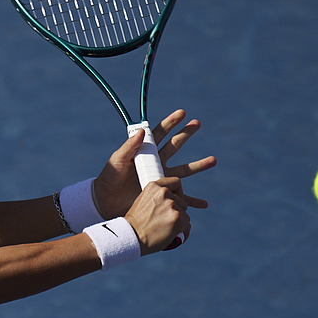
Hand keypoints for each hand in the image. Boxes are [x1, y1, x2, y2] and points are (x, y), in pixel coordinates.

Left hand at [91, 109, 214, 219]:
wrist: (105, 201)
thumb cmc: (109, 179)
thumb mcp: (117, 160)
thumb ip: (129, 146)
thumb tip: (142, 131)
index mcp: (145, 153)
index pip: (160, 135)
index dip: (170, 123)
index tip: (182, 113)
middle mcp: (156, 163)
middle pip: (175, 146)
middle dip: (186, 134)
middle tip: (197, 123)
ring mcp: (161, 179)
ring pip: (184, 171)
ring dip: (199, 165)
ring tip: (213, 160)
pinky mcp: (162, 195)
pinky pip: (181, 198)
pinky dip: (193, 202)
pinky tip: (204, 204)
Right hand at [124, 168, 209, 253]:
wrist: (130, 237)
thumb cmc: (135, 224)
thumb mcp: (142, 202)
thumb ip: (156, 198)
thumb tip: (171, 202)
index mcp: (154, 186)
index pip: (176, 183)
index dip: (177, 193)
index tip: (174, 202)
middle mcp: (164, 193)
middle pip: (182, 202)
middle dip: (177, 212)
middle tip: (165, 222)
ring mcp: (171, 205)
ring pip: (185, 215)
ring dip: (179, 223)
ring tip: (166, 231)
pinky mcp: (177, 218)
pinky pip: (187, 226)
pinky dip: (182, 233)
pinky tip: (174, 237)